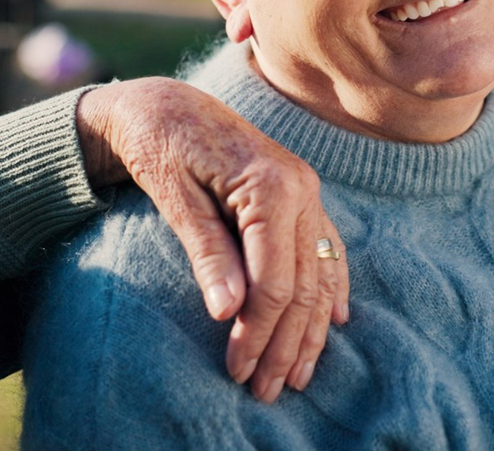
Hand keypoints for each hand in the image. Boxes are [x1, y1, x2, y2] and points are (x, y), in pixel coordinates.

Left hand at [77, 77, 349, 402]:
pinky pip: (326, 248)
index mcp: (270, 185)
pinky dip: (330, 287)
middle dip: (284, 343)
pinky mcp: (300, 192)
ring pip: (319, 274)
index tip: (236, 369)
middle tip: (265, 391)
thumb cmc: (160, 145)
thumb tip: (228, 312)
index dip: (257, 332)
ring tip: (297, 376)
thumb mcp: (173, 198)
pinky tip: (333, 322)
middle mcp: (301, 186)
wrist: (163, 102)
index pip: (274, 281)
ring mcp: (307, 189)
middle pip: (302, 285)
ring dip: (309, 329)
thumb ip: (206, 252)